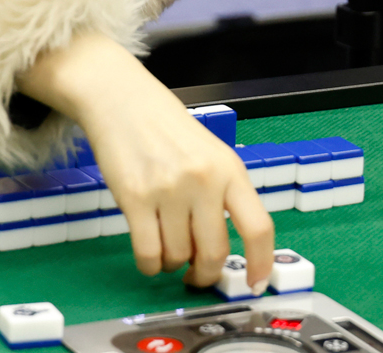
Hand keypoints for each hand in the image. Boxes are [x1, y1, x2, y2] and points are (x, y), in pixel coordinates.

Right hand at [17, 32, 274, 289]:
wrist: (122, 100)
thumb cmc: (166, 128)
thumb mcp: (209, 154)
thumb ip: (222, 196)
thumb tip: (220, 254)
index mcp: (229, 168)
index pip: (258, 227)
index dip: (260, 263)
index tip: (255, 283)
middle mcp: (203, 180)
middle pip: (214, 251)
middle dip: (205, 273)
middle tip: (197, 274)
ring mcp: (168, 190)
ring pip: (178, 256)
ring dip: (173, 263)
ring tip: (167, 246)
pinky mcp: (134, 198)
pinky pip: (148, 254)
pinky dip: (150, 264)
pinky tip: (150, 254)